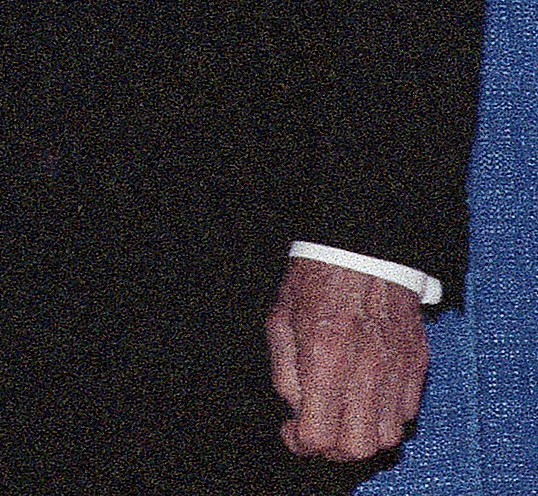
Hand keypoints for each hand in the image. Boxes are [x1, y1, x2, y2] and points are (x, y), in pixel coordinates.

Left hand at [267, 255, 428, 460]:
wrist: (362, 250)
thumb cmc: (315, 281)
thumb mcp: (280, 321)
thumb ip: (285, 373)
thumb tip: (297, 411)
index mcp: (325, 360)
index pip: (319, 435)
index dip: (300, 443)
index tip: (292, 431)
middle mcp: (367, 372)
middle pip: (358, 448)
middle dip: (332, 449)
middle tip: (317, 430)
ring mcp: (397, 370)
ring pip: (387, 436)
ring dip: (361, 435)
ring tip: (342, 415)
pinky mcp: (417, 364)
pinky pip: (406, 412)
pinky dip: (384, 415)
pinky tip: (365, 396)